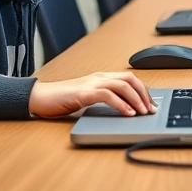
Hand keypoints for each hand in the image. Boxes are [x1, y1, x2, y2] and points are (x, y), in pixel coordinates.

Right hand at [29, 72, 154, 117]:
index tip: (151, 104)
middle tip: (150, 109)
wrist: (40, 98)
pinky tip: (127, 113)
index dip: (143, 91)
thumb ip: (103, 100)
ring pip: (122, 85)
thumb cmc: (61, 100)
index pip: (129, 79)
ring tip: (143, 112)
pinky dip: (121, 104)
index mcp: (100, 77)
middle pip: (130, 79)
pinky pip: (108, 95)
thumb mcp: (88, 99)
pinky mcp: (84, 93)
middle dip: (144, 94)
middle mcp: (98, 77)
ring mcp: (91, 83)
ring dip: (136, 99)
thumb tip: (124, 110)